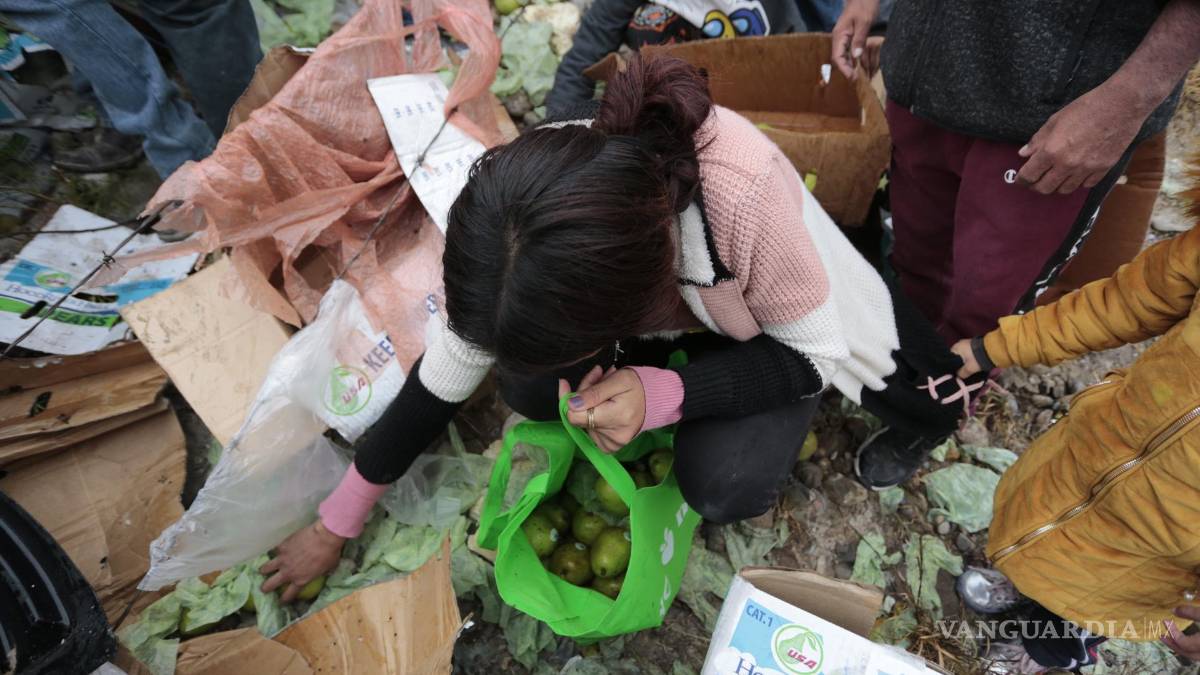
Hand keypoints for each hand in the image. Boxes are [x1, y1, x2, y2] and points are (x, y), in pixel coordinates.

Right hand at [260, 520, 344, 601]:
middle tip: (264, 588)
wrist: (325, 537)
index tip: (281, 601)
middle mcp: (288, 573)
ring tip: (263, 570)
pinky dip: (275, 552)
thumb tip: (323, 572)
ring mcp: (283, 560)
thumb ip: (321, 573)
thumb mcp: (328, 569)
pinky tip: (276, 550)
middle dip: (265, 588)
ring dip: (264, 570)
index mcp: (300, 580)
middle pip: (270, 585)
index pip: (288, 595)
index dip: (284, 599)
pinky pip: (274, 551)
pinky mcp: (282, 547)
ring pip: (266, 569)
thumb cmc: (330, 554)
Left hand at [561, 365, 645, 452]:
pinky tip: (606, 404)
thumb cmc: (639, 386)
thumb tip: (570, 404)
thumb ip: (594, 392)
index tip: (566, 383)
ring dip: (590, 403)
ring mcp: (612, 444)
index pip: (575, 417)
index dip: (567, 399)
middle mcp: (612, 436)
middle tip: (599, 376)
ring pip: (584, 422)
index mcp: (615, 417)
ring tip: (607, 388)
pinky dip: (595, 415)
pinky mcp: (610, 447)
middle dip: (584, 395)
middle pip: (580, 416)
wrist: (658, 399)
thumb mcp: (618, 380)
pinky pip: (592, 430)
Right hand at [831, 0, 879, 80]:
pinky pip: (847, 50)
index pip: (838, 56)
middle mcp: (838, 37)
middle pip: (838, 58)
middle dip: (845, 70)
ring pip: (842, 55)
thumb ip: (859, 39)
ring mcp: (843, 36)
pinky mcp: (848, 35)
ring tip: (856, 75)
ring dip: (848, 65)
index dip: (844, 69)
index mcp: (840, 35)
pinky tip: (857, 63)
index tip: (853, 77)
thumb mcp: (864, 22)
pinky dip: (851, 58)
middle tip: (856, 80)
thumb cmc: (863, 5)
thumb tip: (855, 57)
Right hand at [951, 339, 980, 378]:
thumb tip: (957, 377)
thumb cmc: (977, 359)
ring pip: (963, 354)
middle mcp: (960, 343)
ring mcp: (968, 342)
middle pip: (956, 356)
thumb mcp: (968, 369)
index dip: (951, 365)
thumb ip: (961, 373)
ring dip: (965, 360)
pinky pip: (969, 353)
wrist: (993, 350)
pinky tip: (972, 364)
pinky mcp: (975, 344)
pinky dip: (970, 358)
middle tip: (960, 372)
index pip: (949, 358)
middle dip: (958, 363)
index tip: (953, 372)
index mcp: (955, 347)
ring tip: (967, 369)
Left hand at [1017, 83, 1143, 194]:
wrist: (1121, 105)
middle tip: (1036, 180)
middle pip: (1045, 188)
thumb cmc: (1086, 108)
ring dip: (1057, 185)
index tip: (1020, 179)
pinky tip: (1076, 173)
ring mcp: (1086, 169)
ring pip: (1065, 189)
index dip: (1022, 180)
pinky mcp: (1103, 169)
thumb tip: (1023, 153)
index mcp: (1052, 151)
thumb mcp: (1055, 120)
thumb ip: (1038, 139)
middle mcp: (1067, 164)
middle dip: (1037, 186)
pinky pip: (1086, 185)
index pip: (1029, 175)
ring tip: (1056, 177)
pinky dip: (1078, 182)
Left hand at [1162, 606, 1199, 658]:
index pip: (1184, 643)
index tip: (1165, 621)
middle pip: (1188, 653)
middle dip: (1173, 645)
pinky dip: (1190, 649)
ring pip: (1194, 655)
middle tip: (1161, 636)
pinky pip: (1199, 653)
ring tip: (1170, 639)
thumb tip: (1173, 610)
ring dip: (1182, 648)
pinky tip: (1186, 640)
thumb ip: (1190, 612)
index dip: (1173, 632)